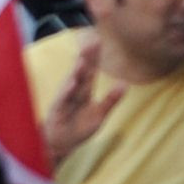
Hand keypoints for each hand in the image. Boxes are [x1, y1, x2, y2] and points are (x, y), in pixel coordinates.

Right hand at [41, 36, 119, 155]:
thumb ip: (111, 100)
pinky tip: (72, 82)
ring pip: (72, 82)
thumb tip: (125, 84)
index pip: (92, 70)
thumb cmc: (79, 127)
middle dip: (86, 57)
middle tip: (92, 41)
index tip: (99, 40)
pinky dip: (67, 90)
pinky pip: (63, 98)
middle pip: (82, 71)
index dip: (95, 56)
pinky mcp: (58, 108)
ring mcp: (65, 98)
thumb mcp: (100, 114)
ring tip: (83, 60)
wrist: (61, 143)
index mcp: (85, 90)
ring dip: (77, 71)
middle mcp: (75, 90)